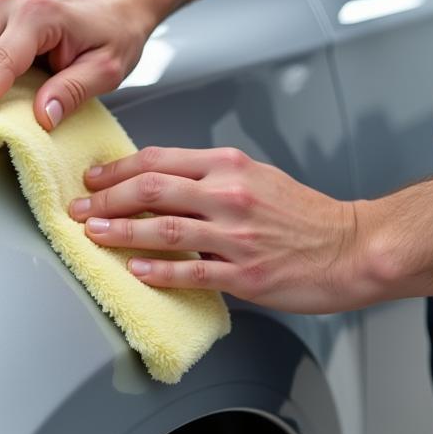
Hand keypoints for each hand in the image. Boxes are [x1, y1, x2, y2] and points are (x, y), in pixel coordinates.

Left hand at [69, 146, 368, 313]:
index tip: (92, 178)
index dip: (117, 170)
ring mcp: (237, 235)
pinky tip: (134, 269)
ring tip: (92, 234)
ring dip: (121, 231)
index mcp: (229, 166)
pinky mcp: (246, 273)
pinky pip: (192, 271)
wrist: (353, 246)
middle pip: (153, 188)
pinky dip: (159, 270)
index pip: (159, 160)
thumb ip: (209, 178)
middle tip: (79, 208)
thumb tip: (159, 185)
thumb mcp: (255, 177)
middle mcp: (229, 195)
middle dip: (107, 198)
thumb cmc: (304, 215)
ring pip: (165, 228)